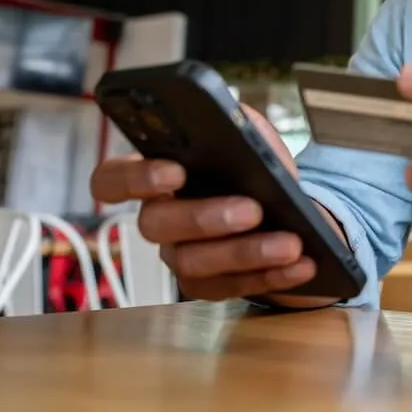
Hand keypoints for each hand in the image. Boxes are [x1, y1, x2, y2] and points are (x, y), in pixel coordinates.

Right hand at [89, 104, 334, 306]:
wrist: (286, 207)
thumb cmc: (254, 165)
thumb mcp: (248, 133)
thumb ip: (236, 123)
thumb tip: (237, 126)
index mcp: (154, 173)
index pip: (110, 178)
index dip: (134, 177)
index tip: (174, 171)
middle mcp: (158, 218)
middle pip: (156, 225)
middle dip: (205, 217)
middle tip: (252, 209)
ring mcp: (179, 256)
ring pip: (194, 263)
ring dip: (247, 252)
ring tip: (290, 243)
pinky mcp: (207, 286)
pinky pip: (230, 288)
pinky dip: (271, 276)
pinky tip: (301, 265)